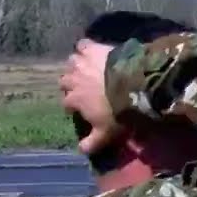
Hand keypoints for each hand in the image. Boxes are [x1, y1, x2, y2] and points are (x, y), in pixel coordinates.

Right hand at [60, 39, 120, 153]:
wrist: (132, 84)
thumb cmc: (118, 112)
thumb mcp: (106, 132)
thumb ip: (92, 142)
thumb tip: (80, 151)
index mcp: (74, 99)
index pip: (66, 103)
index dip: (73, 106)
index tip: (80, 108)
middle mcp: (72, 80)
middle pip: (64, 81)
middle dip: (71, 84)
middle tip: (83, 87)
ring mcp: (82, 63)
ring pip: (72, 62)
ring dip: (77, 65)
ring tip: (87, 68)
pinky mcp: (94, 48)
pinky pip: (84, 45)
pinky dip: (86, 47)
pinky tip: (91, 49)